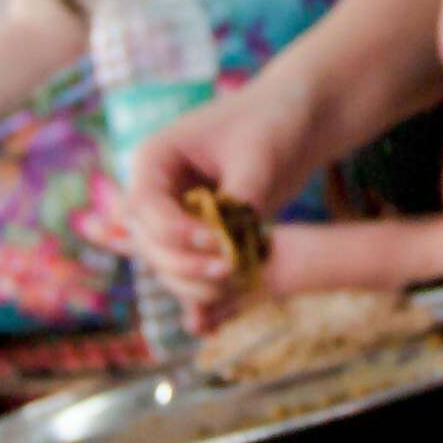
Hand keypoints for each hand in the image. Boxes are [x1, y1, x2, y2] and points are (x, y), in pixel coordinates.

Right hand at [122, 77, 321, 331]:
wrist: (297, 119)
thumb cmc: (273, 122)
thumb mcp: (256, 158)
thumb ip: (238, 203)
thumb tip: (228, 248)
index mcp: (155, 158)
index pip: (144, 208)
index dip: (174, 233)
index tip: (217, 243)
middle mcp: (157, 189)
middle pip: (150, 243)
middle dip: (185, 264)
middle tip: (231, 271)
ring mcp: (177, 213)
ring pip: (168, 264)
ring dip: (194, 282)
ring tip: (236, 283)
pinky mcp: (200, 232)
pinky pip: (191, 268)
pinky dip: (201, 291)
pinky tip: (210, 323)